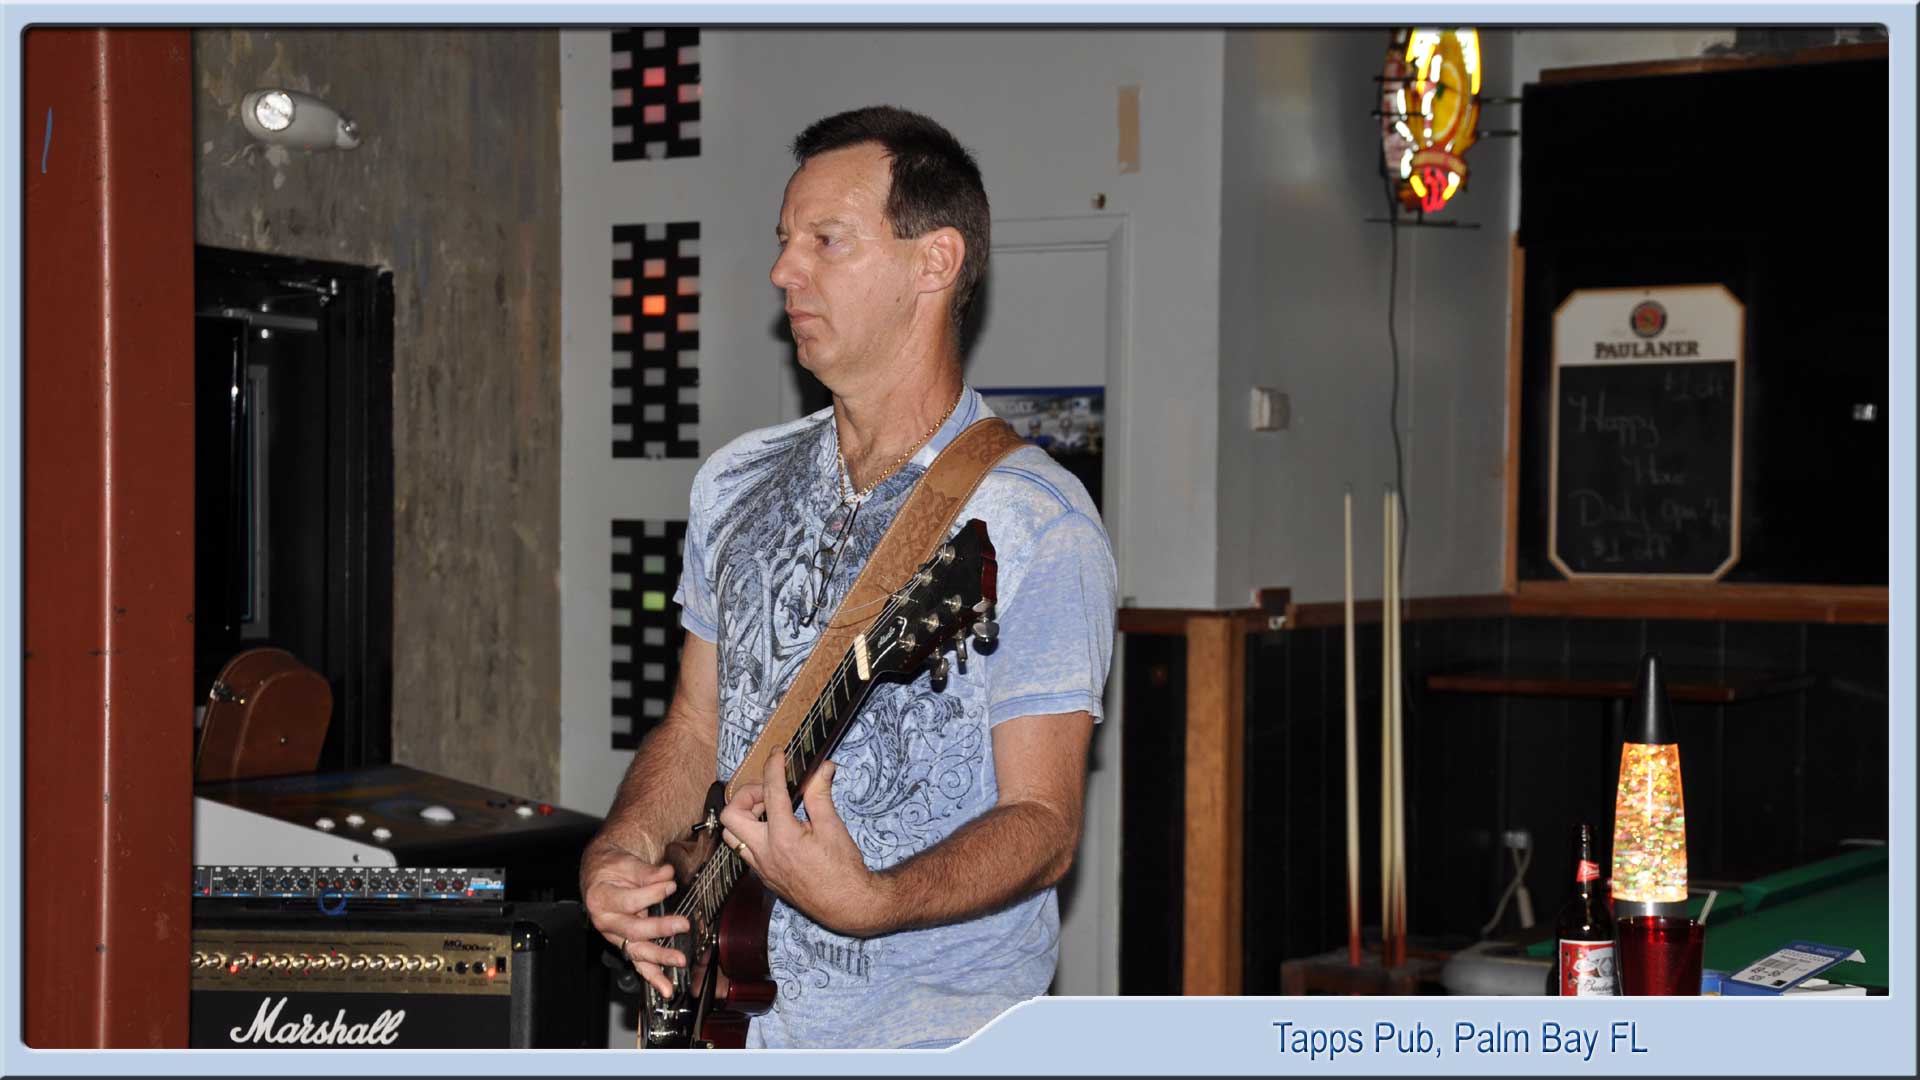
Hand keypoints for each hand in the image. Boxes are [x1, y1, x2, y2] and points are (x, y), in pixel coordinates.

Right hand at [579, 843, 690, 998]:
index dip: (651, 894)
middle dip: (659, 928)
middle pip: (633, 930)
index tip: (670, 885)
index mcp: (601, 899)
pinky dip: (653, 976)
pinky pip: (639, 963)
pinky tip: (665, 987)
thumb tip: (666, 874)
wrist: (599, 876)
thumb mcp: (624, 863)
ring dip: (659, 958)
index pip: (628, 901)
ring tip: (678, 961)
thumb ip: (646, 871)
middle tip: (682, 924)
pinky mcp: (625, 945)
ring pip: (637, 950)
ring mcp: (615, 937)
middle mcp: (606, 922)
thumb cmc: (610, 870)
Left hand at [717, 755, 891, 936]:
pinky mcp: (763, 876)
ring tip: (769, 810)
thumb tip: (822, 769)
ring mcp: (761, 867)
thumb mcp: (833, 827)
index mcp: (783, 837)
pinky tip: (775, 830)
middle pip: (731, 815)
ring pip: (732, 835)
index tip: (778, 754)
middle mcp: (765, 853)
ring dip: (744, 817)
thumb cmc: (842, 869)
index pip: (770, 791)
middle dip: (746, 796)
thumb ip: (820, 795)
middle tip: (769, 791)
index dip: (773, 766)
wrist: (846, 904)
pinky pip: (744, 851)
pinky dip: (753, 834)